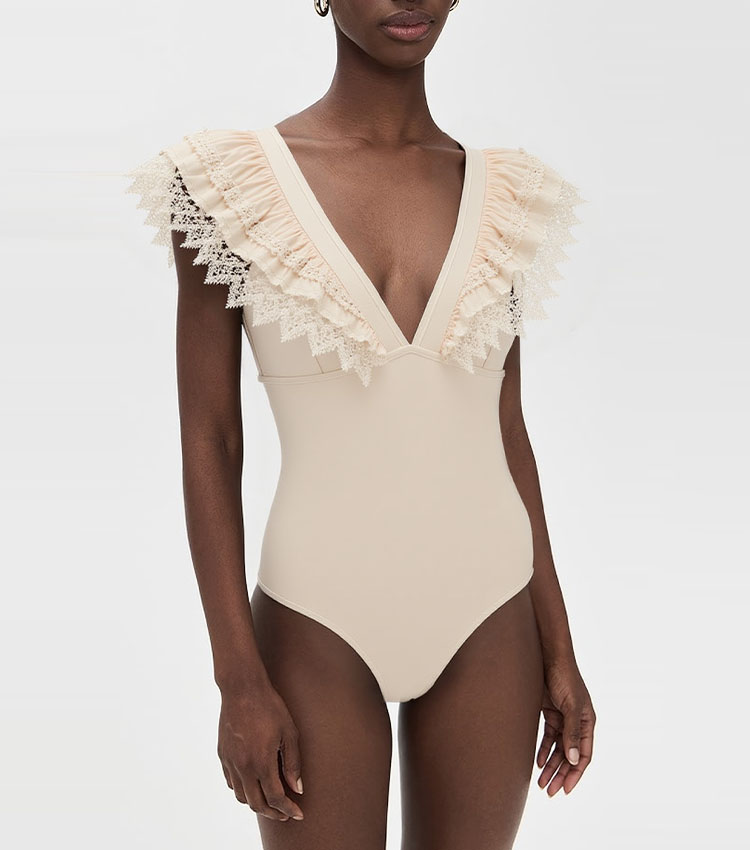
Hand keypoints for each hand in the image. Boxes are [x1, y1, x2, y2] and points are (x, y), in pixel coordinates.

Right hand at [218, 678, 304, 821]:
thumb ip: (293, 763)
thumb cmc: (269, 707)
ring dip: (256, 803)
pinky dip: (243, 789)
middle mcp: (243, 767)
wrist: (242, 689)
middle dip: (273, 813)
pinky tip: (253, 783)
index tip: (298, 814)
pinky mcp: (222, 754)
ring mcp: (230, 761)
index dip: (288, 810)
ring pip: (241, 796)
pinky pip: (231, 781)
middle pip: (257, 803)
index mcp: (261, 762)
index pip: (275, 798)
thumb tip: (297, 788)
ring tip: (270, 800)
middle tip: (285, 813)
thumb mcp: (289, 732)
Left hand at [536, 656, 595, 795]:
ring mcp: (562, 718)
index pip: (583, 756)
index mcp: (587, 722)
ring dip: (550, 765)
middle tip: (549, 791)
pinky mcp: (549, 712)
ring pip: (557, 749)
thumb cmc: (564, 678)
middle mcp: (576, 723)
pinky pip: (548, 737)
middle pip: (569, 756)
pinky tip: (537, 762)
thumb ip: (571, 732)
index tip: (565, 789)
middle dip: (560, 774)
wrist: (548, 656)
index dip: (575, 774)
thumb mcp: (570, 706)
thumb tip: (572, 760)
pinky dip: (543, 750)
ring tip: (540, 782)